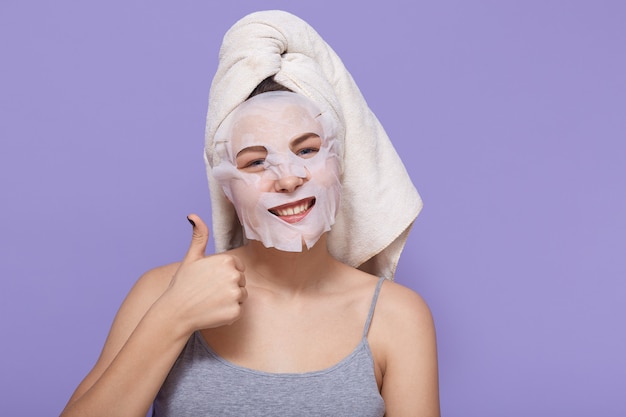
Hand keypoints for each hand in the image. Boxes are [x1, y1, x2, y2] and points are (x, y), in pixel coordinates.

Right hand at [160, 214, 246, 332]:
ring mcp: (235, 294)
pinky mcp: (236, 311)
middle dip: (228, 286)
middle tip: (209, 292)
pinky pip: (239, 310)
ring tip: (211, 301)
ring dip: (230, 300)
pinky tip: (213, 311)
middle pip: (241, 281)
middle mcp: (234, 275)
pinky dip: (229, 313)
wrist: (175, 313)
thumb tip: (193, 215)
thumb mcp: (191, 258)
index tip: (210, 280)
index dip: (224, 274)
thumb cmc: (183, 284)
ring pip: (242, 295)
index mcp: (226, 260)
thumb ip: (198, 236)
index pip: (238, 267)